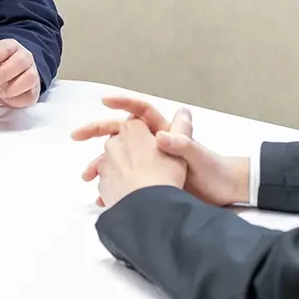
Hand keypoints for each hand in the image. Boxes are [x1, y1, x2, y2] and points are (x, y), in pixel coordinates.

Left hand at [0, 39, 39, 107]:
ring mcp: (32, 73)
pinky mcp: (33, 90)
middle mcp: (24, 57)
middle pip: (21, 61)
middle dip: (3, 74)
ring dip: (11, 88)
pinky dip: (16, 100)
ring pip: (30, 78)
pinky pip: (30, 95)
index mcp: (10, 47)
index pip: (6, 47)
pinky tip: (5, 99)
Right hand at [72, 96, 250, 207]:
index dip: (123, 102)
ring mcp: (147, 161)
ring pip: (116, 157)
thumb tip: (161, 136)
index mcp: (163, 131)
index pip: (140, 111)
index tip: (104, 101)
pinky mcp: (147, 179)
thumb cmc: (212, 170)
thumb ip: (182, 145)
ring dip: (99, 164)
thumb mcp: (198, 158)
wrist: (221, 193)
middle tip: (76, 135)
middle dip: (96, 130)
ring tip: (86, 176)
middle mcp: (151, 143)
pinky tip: (100, 197)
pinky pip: (122, 179)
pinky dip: (109, 186)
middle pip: (119, 131)